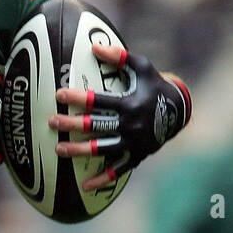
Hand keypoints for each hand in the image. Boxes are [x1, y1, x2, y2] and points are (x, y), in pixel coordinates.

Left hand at [51, 44, 191, 191]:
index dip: (77, 98)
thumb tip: (94, 47)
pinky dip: (103, 179)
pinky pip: (118, 170)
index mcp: (129, 103)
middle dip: (71, 125)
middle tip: (52, 122)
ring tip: (59, 150)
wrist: (180, 110)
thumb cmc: (155, 84)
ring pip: (102, 149)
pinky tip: (85, 185)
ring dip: (79, 151)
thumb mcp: (142, 67)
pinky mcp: (137, 155)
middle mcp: (130, 124)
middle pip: (95, 126)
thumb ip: (119, 57)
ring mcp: (133, 142)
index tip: (58, 95)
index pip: (97, 101)